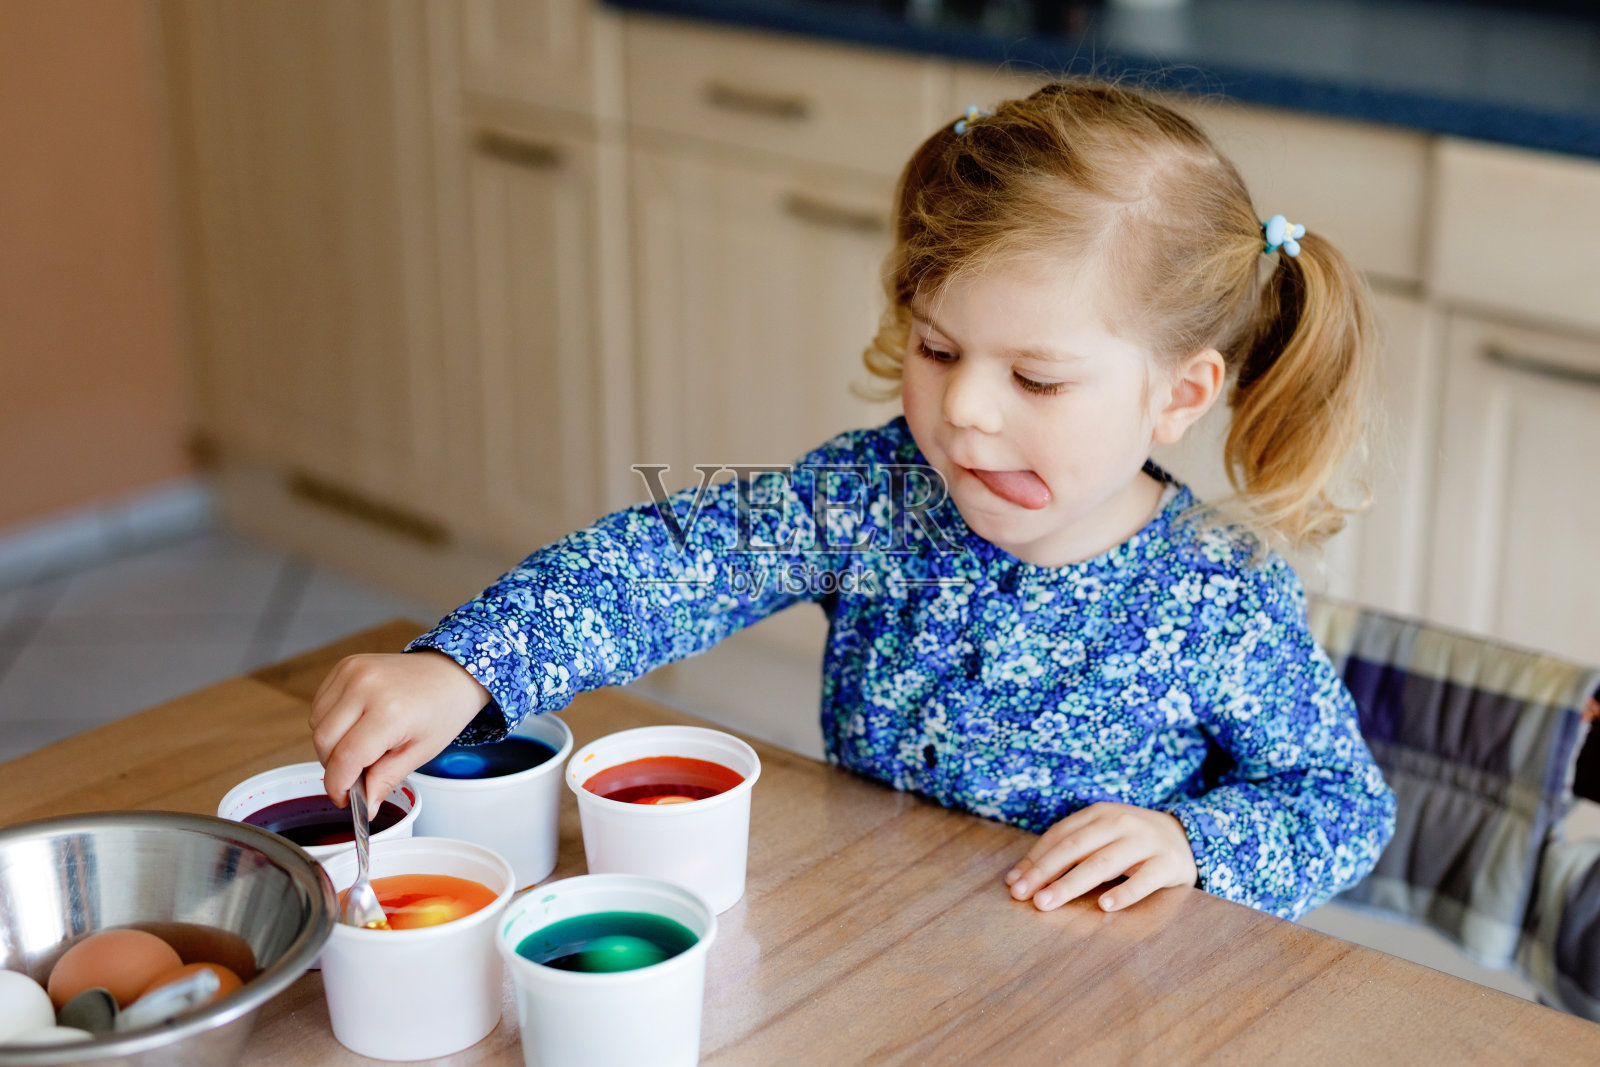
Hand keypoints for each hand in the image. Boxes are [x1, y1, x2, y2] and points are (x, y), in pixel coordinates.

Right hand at [309, 650, 491, 807]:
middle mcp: (366, 687)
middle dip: (334, 767)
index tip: (344, 799)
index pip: (345, 758)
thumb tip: (365, 807)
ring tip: (362, 744)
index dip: (338, 785)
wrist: (450, 672)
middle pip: (324, 742)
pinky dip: (329, 722)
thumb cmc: (442, 710)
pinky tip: (355, 724)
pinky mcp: (345, 665)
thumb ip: (386, 780)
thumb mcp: (421, 752)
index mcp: (390, 712)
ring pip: (316, 724)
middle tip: (357, 773)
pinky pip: (320, 705)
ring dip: (330, 744)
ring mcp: (352, 672)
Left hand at [1005, 802, 1197, 912]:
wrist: (1186, 837)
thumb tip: (1018, 879)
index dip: (1035, 859)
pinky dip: (1125, 893)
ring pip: (1104, 863)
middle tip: (1025, 896)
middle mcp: (1120, 823)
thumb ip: (1067, 853)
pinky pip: (1145, 880)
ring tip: (1049, 902)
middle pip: (1076, 848)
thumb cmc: (1130, 841)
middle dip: (1046, 872)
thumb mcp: (1101, 836)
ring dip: (1072, 883)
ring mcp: (1145, 842)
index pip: (1060, 835)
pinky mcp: (1168, 863)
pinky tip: (1105, 907)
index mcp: (1099, 814)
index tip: (1014, 883)